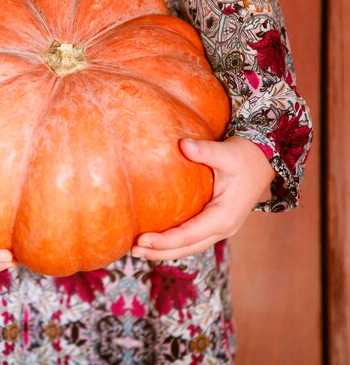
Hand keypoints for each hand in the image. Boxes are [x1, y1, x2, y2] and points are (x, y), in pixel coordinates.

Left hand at [130, 136, 275, 260]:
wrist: (262, 162)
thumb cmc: (244, 157)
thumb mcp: (226, 153)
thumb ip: (205, 151)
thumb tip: (182, 144)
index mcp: (224, 216)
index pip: (189, 234)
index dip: (165, 240)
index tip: (142, 240)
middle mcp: (223, 228)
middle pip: (187, 247)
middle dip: (159, 252)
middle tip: (132, 250)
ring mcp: (220, 229)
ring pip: (189, 247)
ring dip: (164, 251)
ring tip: (137, 250)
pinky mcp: (215, 224)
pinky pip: (192, 239)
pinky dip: (173, 243)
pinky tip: (154, 240)